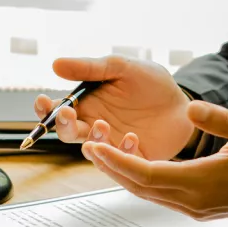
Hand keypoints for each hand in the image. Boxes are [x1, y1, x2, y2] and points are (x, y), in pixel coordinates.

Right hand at [34, 55, 194, 159]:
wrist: (184, 103)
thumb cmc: (152, 83)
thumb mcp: (121, 68)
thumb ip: (90, 68)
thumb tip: (56, 64)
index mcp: (87, 104)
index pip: (57, 109)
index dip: (44, 109)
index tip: (42, 101)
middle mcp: (94, 125)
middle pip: (66, 133)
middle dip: (62, 126)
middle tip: (68, 115)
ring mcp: (111, 143)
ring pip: (90, 150)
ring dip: (91, 139)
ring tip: (102, 124)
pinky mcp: (131, 158)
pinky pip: (118, 162)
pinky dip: (122, 151)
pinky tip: (133, 137)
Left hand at [82, 101, 227, 219]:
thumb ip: (221, 119)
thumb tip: (192, 108)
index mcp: (202, 183)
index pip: (147, 174)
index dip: (118, 161)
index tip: (94, 147)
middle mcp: (193, 201)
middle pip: (140, 186)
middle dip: (112, 168)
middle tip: (87, 148)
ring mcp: (195, 207)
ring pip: (148, 192)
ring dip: (124, 175)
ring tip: (102, 154)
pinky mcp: (200, 207)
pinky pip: (161, 194)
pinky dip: (143, 179)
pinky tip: (134, 162)